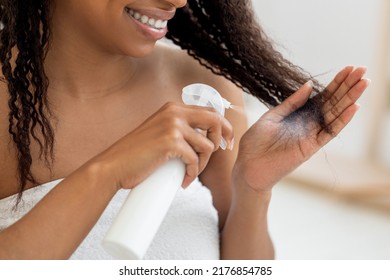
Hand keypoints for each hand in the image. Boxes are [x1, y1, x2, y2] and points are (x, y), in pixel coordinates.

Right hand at [90, 102, 232, 189]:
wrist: (113, 166)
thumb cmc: (136, 155)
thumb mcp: (160, 133)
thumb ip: (180, 130)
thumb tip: (206, 138)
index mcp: (172, 108)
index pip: (209, 111)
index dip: (222, 126)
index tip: (225, 142)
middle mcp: (174, 112)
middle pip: (216, 119)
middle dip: (223, 137)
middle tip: (220, 152)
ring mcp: (172, 125)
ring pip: (207, 145)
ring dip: (202, 164)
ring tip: (189, 173)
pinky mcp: (170, 141)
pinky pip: (195, 160)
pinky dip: (192, 173)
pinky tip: (184, 181)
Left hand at [233, 66, 369, 192]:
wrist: (248, 164)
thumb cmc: (256, 141)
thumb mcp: (272, 116)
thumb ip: (292, 103)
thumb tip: (309, 85)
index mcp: (299, 114)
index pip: (322, 96)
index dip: (335, 83)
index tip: (349, 69)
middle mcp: (308, 124)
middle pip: (332, 102)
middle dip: (347, 86)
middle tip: (362, 70)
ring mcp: (311, 135)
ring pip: (335, 114)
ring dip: (350, 99)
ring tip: (364, 83)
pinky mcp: (311, 147)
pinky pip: (329, 132)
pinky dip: (341, 120)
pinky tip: (353, 107)